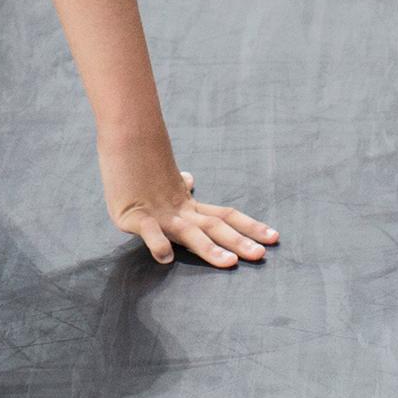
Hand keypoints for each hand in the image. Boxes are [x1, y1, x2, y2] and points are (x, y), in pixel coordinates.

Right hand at [104, 158, 277, 269]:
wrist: (123, 135)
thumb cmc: (140, 160)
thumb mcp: (164, 177)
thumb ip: (179, 186)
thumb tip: (191, 181)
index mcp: (187, 204)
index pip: (225, 215)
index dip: (249, 227)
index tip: (274, 237)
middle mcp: (178, 210)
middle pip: (214, 226)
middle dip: (238, 241)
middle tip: (261, 255)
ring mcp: (158, 213)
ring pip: (189, 232)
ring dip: (210, 248)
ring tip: (230, 263)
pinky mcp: (132, 215)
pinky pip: (148, 231)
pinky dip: (157, 243)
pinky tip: (166, 258)